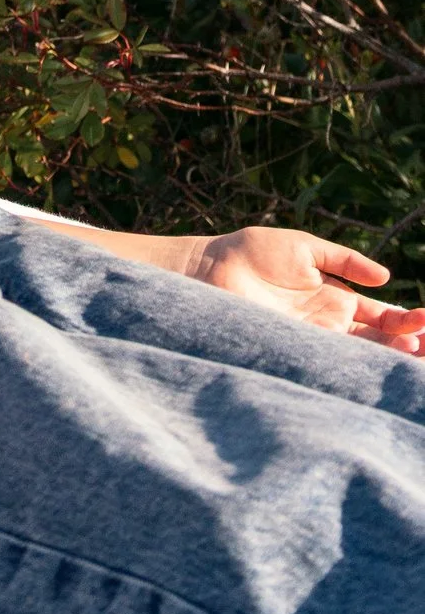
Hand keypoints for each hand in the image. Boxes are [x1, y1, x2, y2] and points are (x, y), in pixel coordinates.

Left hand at [187, 227, 424, 352]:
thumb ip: (344, 260)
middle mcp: (330, 323)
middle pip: (379, 340)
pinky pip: (330, 359)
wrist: (209, 266)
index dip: (407, 321)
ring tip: (417, 354)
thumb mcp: (306, 249)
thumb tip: (385, 277)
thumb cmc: (252, 252)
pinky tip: (379, 364)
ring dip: (390, 355)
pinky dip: (355, 364)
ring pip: (361, 353)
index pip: (382, 317)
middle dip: (409, 343)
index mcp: (337, 299)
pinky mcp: (294, 346)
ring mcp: (314, 337)